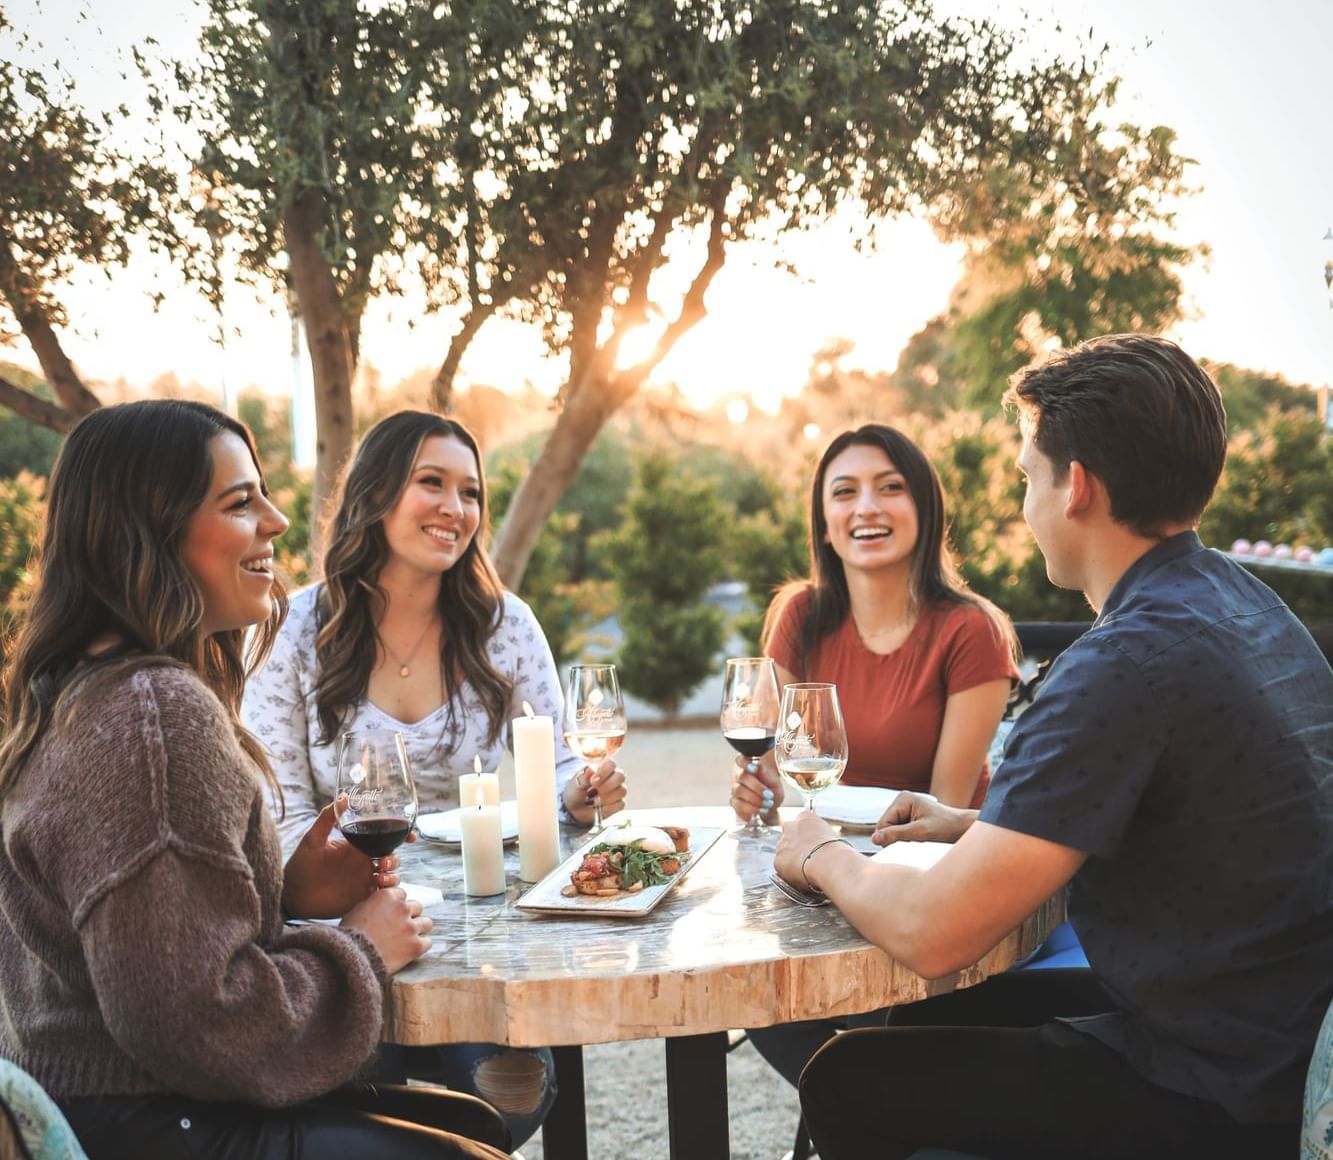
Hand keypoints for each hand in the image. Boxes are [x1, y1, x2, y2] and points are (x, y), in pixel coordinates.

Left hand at [281, 796, 411, 918]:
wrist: (292, 894)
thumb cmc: (300, 864)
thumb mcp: (313, 838)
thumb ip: (327, 818)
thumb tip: (343, 796)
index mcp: (356, 846)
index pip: (383, 838)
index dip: (400, 836)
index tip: (410, 836)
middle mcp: (363, 862)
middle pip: (391, 857)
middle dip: (395, 858)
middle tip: (384, 861)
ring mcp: (363, 880)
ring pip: (390, 876)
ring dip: (393, 875)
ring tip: (380, 876)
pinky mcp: (361, 897)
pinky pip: (382, 894)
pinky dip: (387, 891)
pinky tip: (378, 889)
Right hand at [341, 886, 432, 973]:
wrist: (350, 960)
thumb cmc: (349, 936)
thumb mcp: (358, 910)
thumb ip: (375, 903)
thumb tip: (383, 904)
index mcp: (387, 896)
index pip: (402, 894)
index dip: (396, 906)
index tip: (391, 915)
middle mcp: (402, 908)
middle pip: (416, 907)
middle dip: (409, 916)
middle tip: (399, 928)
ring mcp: (410, 927)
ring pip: (426, 923)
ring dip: (418, 929)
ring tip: (406, 939)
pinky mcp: (416, 945)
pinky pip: (428, 942)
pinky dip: (420, 946)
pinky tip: (410, 950)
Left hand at [561, 759, 626, 826]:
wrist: (574, 809)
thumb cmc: (576, 791)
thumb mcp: (576, 783)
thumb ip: (584, 776)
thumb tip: (591, 769)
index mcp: (603, 768)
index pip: (611, 764)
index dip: (604, 772)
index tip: (592, 781)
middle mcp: (613, 778)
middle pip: (620, 777)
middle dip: (607, 786)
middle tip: (594, 792)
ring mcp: (617, 791)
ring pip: (621, 791)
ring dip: (605, 798)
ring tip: (593, 801)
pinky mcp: (619, 803)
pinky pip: (620, 804)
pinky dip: (608, 808)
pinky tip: (598, 808)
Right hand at [729, 752, 782, 819]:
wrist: (770, 807)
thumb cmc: (772, 791)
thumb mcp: (775, 783)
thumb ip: (768, 775)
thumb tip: (759, 767)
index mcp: (748, 766)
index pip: (740, 760)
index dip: (745, 763)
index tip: (754, 768)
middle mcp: (739, 776)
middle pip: (742, 776)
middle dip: (757, 787)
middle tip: (769, 795)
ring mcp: (735, 789)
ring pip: (739, 791)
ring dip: (755, 799)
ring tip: (768, 804)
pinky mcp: (734, 802)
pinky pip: (738, 805)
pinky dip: (751, 809)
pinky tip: (761, 810)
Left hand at [773, 807, 838, 890]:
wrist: (829, 863)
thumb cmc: (836, 851)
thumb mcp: (831, 835)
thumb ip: (820, 835)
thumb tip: (821, 844)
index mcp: (805, 817)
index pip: (801, 822)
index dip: (807, 835)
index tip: (812, 844)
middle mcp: (790, 827)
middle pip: (789, 836)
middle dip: (796, 845)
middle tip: (809, 857)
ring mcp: (782, 843)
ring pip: (784, 851)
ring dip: (792, 858)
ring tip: (807, 868)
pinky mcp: (778, 860)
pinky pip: (782, 866)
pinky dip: (789, 871)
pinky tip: (801, 875)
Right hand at [872, 792, 975, 846]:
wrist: (962, 827)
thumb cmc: (946, 827)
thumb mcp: (920, 833)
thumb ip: (896, 834)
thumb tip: (874, 839)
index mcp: (903, 799)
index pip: (883, 824)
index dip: (891, 838)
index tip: (909, 843)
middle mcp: (901, 800)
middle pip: (885, 826)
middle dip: (897, 837)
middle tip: (916, 840)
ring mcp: (904, 807)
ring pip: (891, 830)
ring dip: (902, 838)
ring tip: (919, 838)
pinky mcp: (908, 815)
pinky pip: (898, 830)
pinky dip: (906, 837)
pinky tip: (918, 837)